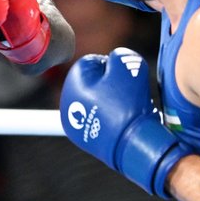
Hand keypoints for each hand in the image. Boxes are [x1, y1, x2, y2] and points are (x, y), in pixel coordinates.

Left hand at [60, 47, 189, 197]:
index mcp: (73, 81)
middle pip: (94, 83)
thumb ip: (120, 55)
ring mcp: (74, 122)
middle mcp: (67, 102)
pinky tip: (121, 123)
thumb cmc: (128, 103)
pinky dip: (110, 119)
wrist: (132, 145)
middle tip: (127, 95)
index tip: (125, 79)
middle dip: (112, 85)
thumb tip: (115, 60)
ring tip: (126, 110)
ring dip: (112, 102)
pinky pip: (99, 120)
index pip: (93, 62)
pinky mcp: (84, 138)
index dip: (114, 67)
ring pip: (97, 102)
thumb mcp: (129, 66)